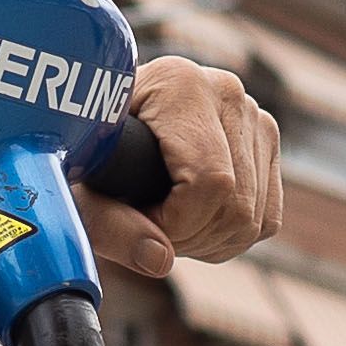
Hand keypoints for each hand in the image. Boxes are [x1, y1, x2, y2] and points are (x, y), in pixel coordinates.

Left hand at [78, 54, 278, 275]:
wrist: (100, 113)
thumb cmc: (81, 146)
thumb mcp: (79, 182)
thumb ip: (109, 223)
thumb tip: (159, 260)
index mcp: (181, 86)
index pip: (210, 181)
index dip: (175, 223)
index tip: (136, 219)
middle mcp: (227, 94)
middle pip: (236, 206)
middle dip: (188, 238)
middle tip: (145, 226)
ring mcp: (254, 117)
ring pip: (253, 220)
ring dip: (206, 242)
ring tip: (162, 221)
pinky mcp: (266, 144)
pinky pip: (266, 220)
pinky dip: (228, 237)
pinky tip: (190, 220)